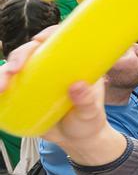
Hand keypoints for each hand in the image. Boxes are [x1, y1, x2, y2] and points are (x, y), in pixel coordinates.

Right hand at [0, 28, 110, 148]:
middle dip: (19, 56)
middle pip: (31, 52)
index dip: (48, 35)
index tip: (39, 41)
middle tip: (14, 71)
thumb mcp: (91, 112)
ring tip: (1, 89)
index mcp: (72, 64)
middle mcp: (51, 67)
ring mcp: (35, 80)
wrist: (76, 139)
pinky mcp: (23, 94)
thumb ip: (87, 101)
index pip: (59, 41)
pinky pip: (6, 87)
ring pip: (14, 68)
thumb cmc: (88, 121)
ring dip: (3, 73)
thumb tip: (77, 86)